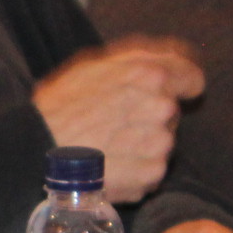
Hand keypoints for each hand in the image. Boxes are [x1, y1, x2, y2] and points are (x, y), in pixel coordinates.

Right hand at [32, 36, 203, 201]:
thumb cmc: (62, 105)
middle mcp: (162, 108)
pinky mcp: (153, 174)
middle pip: (170, 110)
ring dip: (142, 142)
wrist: (41, 151)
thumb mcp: (92, 65)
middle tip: (115, 119)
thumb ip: (135, 59)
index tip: (176, 89)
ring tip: (108, 144)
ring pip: (161, 140)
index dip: (182, 82)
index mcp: (150, 75)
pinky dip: (136, 168)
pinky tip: (111, 164)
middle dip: (149, 113)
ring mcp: (160, 144)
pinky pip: (152, 168)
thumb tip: (169, 58)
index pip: (190, 76)